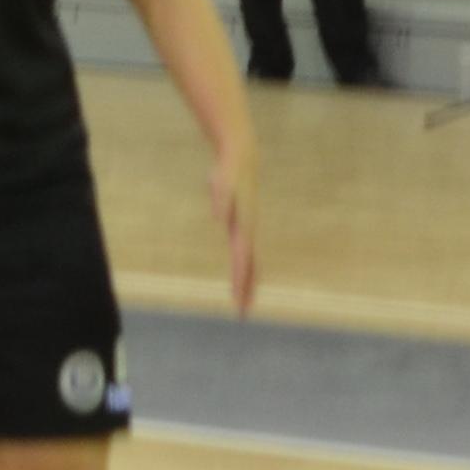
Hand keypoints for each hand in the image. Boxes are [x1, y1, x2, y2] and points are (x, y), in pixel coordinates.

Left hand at [206, 138, 260, 315]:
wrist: (241, 158)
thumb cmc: (229, 171)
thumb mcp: (222, 182)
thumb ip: (221, 199)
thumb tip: (218, 217)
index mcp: (244, 225)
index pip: (242, 258)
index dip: (241, 278)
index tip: (238, 298)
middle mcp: (248, 229)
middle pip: (249, 265)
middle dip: (246, 288)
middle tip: (243, 312)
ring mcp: (246, 228)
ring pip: (250, 260)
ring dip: (248, 282)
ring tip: (245, 302)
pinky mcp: (242, 226)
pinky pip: (246, 253)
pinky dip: (247, 268)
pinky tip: (242, 277)